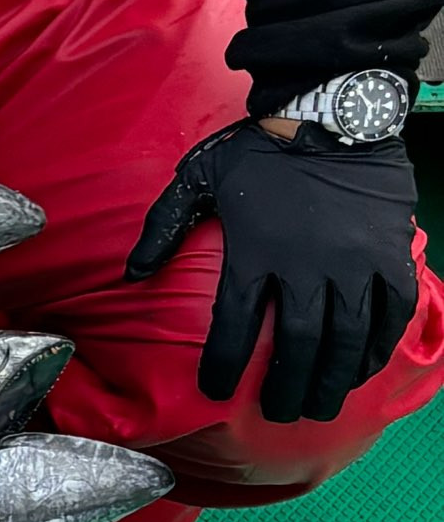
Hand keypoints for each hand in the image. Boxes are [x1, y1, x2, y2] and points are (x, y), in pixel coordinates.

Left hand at [125, 116, 425, 424]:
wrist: (330, 110)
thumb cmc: (259, 147)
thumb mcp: (199, 176)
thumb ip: (164, 225)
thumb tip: (131, 273)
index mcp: (254, 252)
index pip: (234, 325)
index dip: (223, 365)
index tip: (215, 391)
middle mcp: (306, 266)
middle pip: (298, 345)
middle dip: (287, 387)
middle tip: (279, 412)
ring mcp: (353, 262)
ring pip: (347, 338)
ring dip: (334, 379)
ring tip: (321, 405)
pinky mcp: (389, 253)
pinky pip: (391, 311)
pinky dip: (379, 344)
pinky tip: (365, 366)